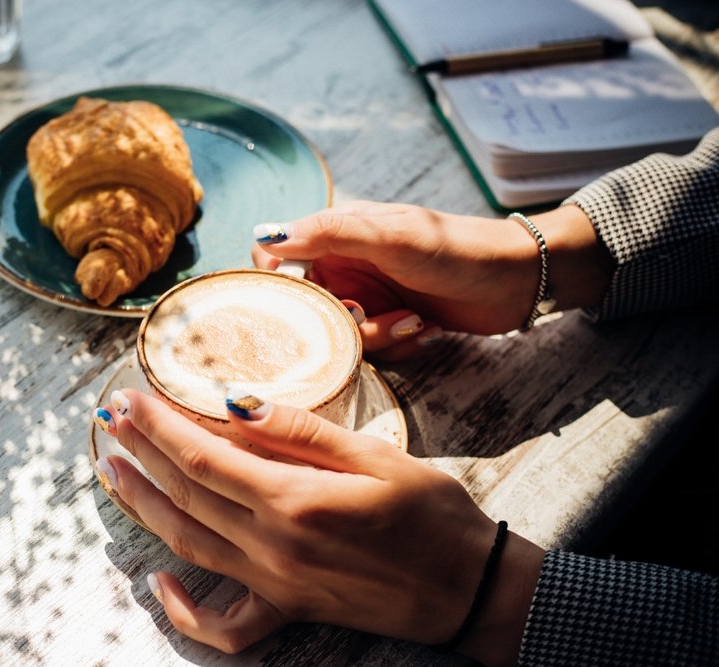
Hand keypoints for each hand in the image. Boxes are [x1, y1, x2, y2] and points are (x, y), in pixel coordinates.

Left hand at [95, 389, 544, 665]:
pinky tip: (158, 584)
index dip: (158, 425)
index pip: (203, 455)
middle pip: (186, 493)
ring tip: (113, 474)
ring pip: (188, 542)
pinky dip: (184, 610)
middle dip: (141, 453)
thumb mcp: (374, 455)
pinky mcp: (286, 607)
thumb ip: (300, 431)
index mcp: (294, 499)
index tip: (129, 397)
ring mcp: (275, 583)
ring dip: (143, 506)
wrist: (468, 588)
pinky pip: (223, 622)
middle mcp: (272, 546)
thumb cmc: (431, 514)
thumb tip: (236, 403)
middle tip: (110, 421)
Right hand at [253, 201, 611, 357]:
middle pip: (307, 307)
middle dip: (339, 321)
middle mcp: (345, 266)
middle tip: (368, 315)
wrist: (516, 280)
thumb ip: (328, 233)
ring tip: (414, 319)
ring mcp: (368, 296)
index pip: (278, 257)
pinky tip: (425, 329)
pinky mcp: (390, 323)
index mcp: (337, 235)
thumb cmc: (454, 247)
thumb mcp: (390, 236)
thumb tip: (265, 235)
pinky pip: (371, 349)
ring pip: (340, 334)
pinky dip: (396, 344)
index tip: (296, 303)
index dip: (277, 283)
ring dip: (377, 336)